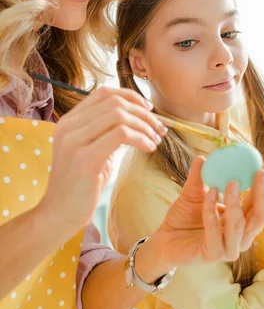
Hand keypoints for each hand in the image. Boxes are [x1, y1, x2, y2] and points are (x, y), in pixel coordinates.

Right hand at [39, 87, 166, 235]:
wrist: (59, 215)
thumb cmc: (80, 185)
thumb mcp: (91, 151)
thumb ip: (105, 133)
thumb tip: (136, 119)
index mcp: (69, 121)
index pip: (104, 93)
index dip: (131, 97)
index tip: (149, 109)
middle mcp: (68, 126)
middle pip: (114, 102)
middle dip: (143, 113)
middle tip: (159, 128)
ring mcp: (74, 141)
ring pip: (119, 116)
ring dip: (145, 126)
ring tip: (155, 140)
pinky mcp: (85, 158)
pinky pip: (121, 135)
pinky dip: (141, 138)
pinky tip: (149, 148)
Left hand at [151, 156, 263, 269]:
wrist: (164, 240)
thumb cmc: (183, 218)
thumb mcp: (193, 193)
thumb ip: (200, 177)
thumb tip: (203, 157)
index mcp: (242, 222)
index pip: (260, 204)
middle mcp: (240, 237)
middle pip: (260, 216)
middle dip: (262, 193)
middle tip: (259, 172)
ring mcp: (228, 248)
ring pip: (239, 225)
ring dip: (236, 202)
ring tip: (232, 182)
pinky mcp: (213, 255)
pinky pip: (215, 230)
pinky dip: (213, 210)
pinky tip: (211, 193)